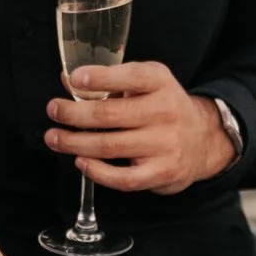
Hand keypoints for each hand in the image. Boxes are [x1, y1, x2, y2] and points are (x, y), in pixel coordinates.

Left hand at [45, 62, 234, 193]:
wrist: (203, 139)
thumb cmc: (162, 107)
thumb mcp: (143, 83)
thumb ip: (108, 80)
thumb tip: (68, 80)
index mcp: (160, 82)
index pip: (131, 77)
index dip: (101, 78)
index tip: (75, 79)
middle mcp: (165, 111)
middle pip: (110, 115)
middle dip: (73, 114)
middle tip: (53, 111)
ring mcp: (165, 144)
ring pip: (110, 146)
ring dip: (75, 143)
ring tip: (54, 138)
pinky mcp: (162, 172)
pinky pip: (124, 178)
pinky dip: (97, 172)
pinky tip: (80, 162)